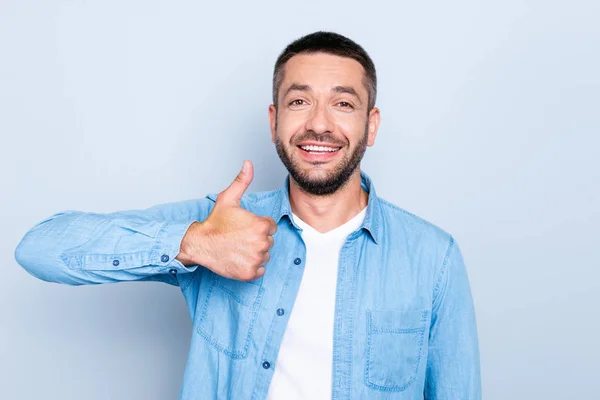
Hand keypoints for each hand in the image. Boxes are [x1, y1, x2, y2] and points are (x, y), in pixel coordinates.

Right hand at [176, 161, 276, 280]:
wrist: (199, 243)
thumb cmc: (215, 222)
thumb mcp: (228, 199)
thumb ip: (242, 181)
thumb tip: (248, 163)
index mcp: (261, 225)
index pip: (270, 227)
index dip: (258, 226)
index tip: (244, 227)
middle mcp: (262, 242)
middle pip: (268, 242)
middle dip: (256, 240)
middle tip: (239, 238)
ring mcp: (256, 259)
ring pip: (265, 256)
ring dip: (255, 253)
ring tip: (238, 248)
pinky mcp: (250, 273)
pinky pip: (260, 270)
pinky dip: (252, 267)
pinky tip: (239, 259)